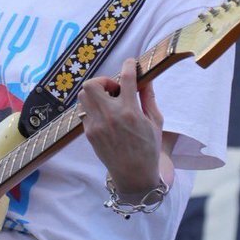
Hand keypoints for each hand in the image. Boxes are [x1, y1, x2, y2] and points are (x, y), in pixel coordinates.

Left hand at [79, 59, 166, 197]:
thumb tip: (146, 78)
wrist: (134, 176)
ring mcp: (96, 125)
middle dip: (104, 81)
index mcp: (130, 112)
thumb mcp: (155, 122)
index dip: (129, 65)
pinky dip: (94, 108)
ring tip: (108, 101)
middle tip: (114, 89)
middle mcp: (110, 116)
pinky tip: (106, 115)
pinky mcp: (89, 133)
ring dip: (96, 93)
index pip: (126, 78)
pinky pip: (85, 111)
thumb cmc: (148, 149)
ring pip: (84, 96)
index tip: (131, 62)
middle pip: (93, 84)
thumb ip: (149, 97)